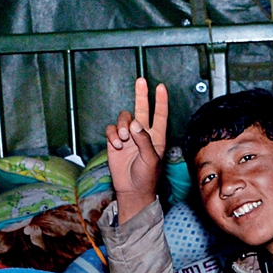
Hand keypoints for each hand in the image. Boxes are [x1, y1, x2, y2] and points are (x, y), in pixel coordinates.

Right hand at [105, 77, 167, 222]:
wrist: (132, 191)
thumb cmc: (146, 177)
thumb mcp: (151, 159)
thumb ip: (145, 141)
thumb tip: (135, 124)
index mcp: (156, 137)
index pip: (160, 115)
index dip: (160, 101)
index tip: (160, 87)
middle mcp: (142, 134)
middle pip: (141, 110)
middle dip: (141, 95)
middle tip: (141, 81)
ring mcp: (128, 138)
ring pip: (124, 119)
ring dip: (122, 126)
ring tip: (124, 140)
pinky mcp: (115, 143)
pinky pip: (111, 130)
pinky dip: (112, 135)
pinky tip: (117, 145)